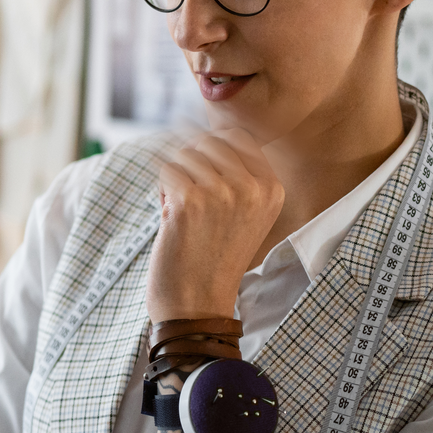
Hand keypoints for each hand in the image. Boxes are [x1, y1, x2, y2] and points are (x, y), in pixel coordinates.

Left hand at [146, 129, 284, 322]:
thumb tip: (195, 127)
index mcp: (271, 188)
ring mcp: (222, 191)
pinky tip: (169, 214)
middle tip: (187, 196)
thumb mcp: (244, 214)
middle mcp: (252, 187)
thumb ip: (235, 174)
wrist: (197, 305)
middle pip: (206, 140)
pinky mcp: (190, 200)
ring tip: (181, 210)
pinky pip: (164, 170)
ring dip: (174, 177)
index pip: (236, 135)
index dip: (210, 147)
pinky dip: (160, 189)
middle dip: (189, 162)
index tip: (200, 172)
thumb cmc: (213, 258)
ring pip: (182, 153)